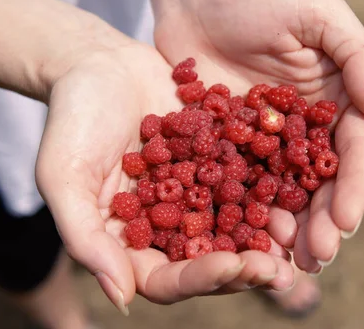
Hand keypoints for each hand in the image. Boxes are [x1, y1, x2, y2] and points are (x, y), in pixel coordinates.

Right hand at [35, 42, 293, 312]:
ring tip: (296, 240)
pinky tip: (298, 193)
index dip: (202, 278)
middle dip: (245, 269)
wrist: (102, 65)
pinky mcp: (220, 165)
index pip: (168, 279)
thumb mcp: (66, 176)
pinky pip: (250, 185)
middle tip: (278, 269)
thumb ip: (87, 237)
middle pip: (211, 262)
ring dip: (267, 240)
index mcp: (133, 242)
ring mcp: (199, 196)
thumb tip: (121, 299)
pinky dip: (272, 194)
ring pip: (237, 230)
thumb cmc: (74, 118)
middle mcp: (171, 226)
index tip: (233, 265)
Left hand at [151, 0, 363, 272]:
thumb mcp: (320, 15)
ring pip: (283, 192)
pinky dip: (244, 213)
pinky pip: (239, 182)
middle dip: (322, 222)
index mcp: (338, 99)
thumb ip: (359, 60)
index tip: (344, 222)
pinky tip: (244, 239)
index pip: (355, 152)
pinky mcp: (227, 142)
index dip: (353, 188)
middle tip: (316, 259)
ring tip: (286, 263)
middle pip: (321, 183)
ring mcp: (266, 138)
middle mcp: (306, 127)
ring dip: (288, 228)